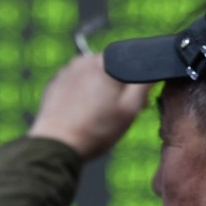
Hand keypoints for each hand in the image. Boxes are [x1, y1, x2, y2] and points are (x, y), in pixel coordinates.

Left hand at [28, 54, 151, 160]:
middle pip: (110, 68)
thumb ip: (144, 85)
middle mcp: (83, 60)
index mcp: (105, 63)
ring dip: (98, 90)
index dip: (136, 82)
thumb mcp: (130, 109)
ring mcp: (66, 71)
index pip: (130, 61)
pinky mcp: (54, 84)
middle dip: (116, 86)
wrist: (57, 145)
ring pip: (91, 76)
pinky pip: (74, 84)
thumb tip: (151, 71)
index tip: (137, 101)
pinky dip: (80, 95)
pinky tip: (81, 114)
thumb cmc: (96, 130)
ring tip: (97, 115)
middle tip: (117, 111)